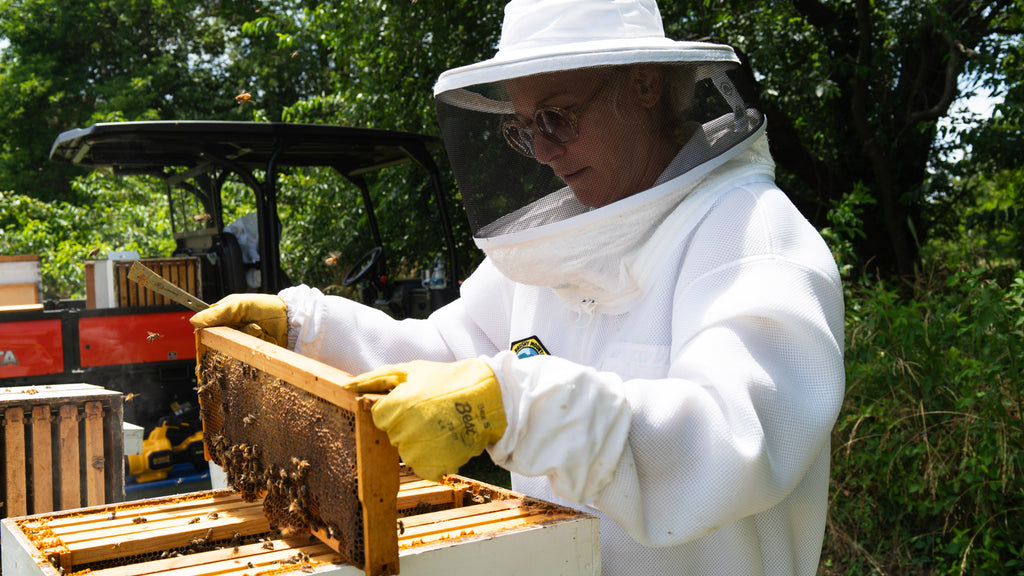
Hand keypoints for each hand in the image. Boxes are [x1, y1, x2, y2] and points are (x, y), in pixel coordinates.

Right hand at [189, 293, 287, 346]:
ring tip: (258, 327)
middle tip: (245, 323)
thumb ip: (216, 313)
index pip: (208, 326)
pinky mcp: (252, 350)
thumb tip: (193, 321)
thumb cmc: (265, 306)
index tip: (214, 330)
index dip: (209, 330)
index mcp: (225, 315)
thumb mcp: (238, 305)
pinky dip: (255, 342)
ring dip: (247, 335)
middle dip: (233, 332)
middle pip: (219, 338)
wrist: (289, 318)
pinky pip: (246, 351)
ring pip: (233, 345)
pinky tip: (263, 334)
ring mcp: (242, 340)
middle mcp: (232, 329)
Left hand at [345, 359, 506, 481]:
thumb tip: (346, 387)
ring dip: (418, 442)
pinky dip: (431, 458)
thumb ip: (375, 379)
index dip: (395, 409)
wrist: (489, 399)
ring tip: (440, 427)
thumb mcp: (411, 370)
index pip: (378, 417)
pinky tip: (445, 441)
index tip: (413, 403)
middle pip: (391, 435)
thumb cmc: (448, 380)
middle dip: (406, 425)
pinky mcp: (434, 466)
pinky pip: (421, 467)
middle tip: (430, 413)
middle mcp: (405, 430)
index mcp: (397, 405)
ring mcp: (420, 451)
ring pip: (405, 452)